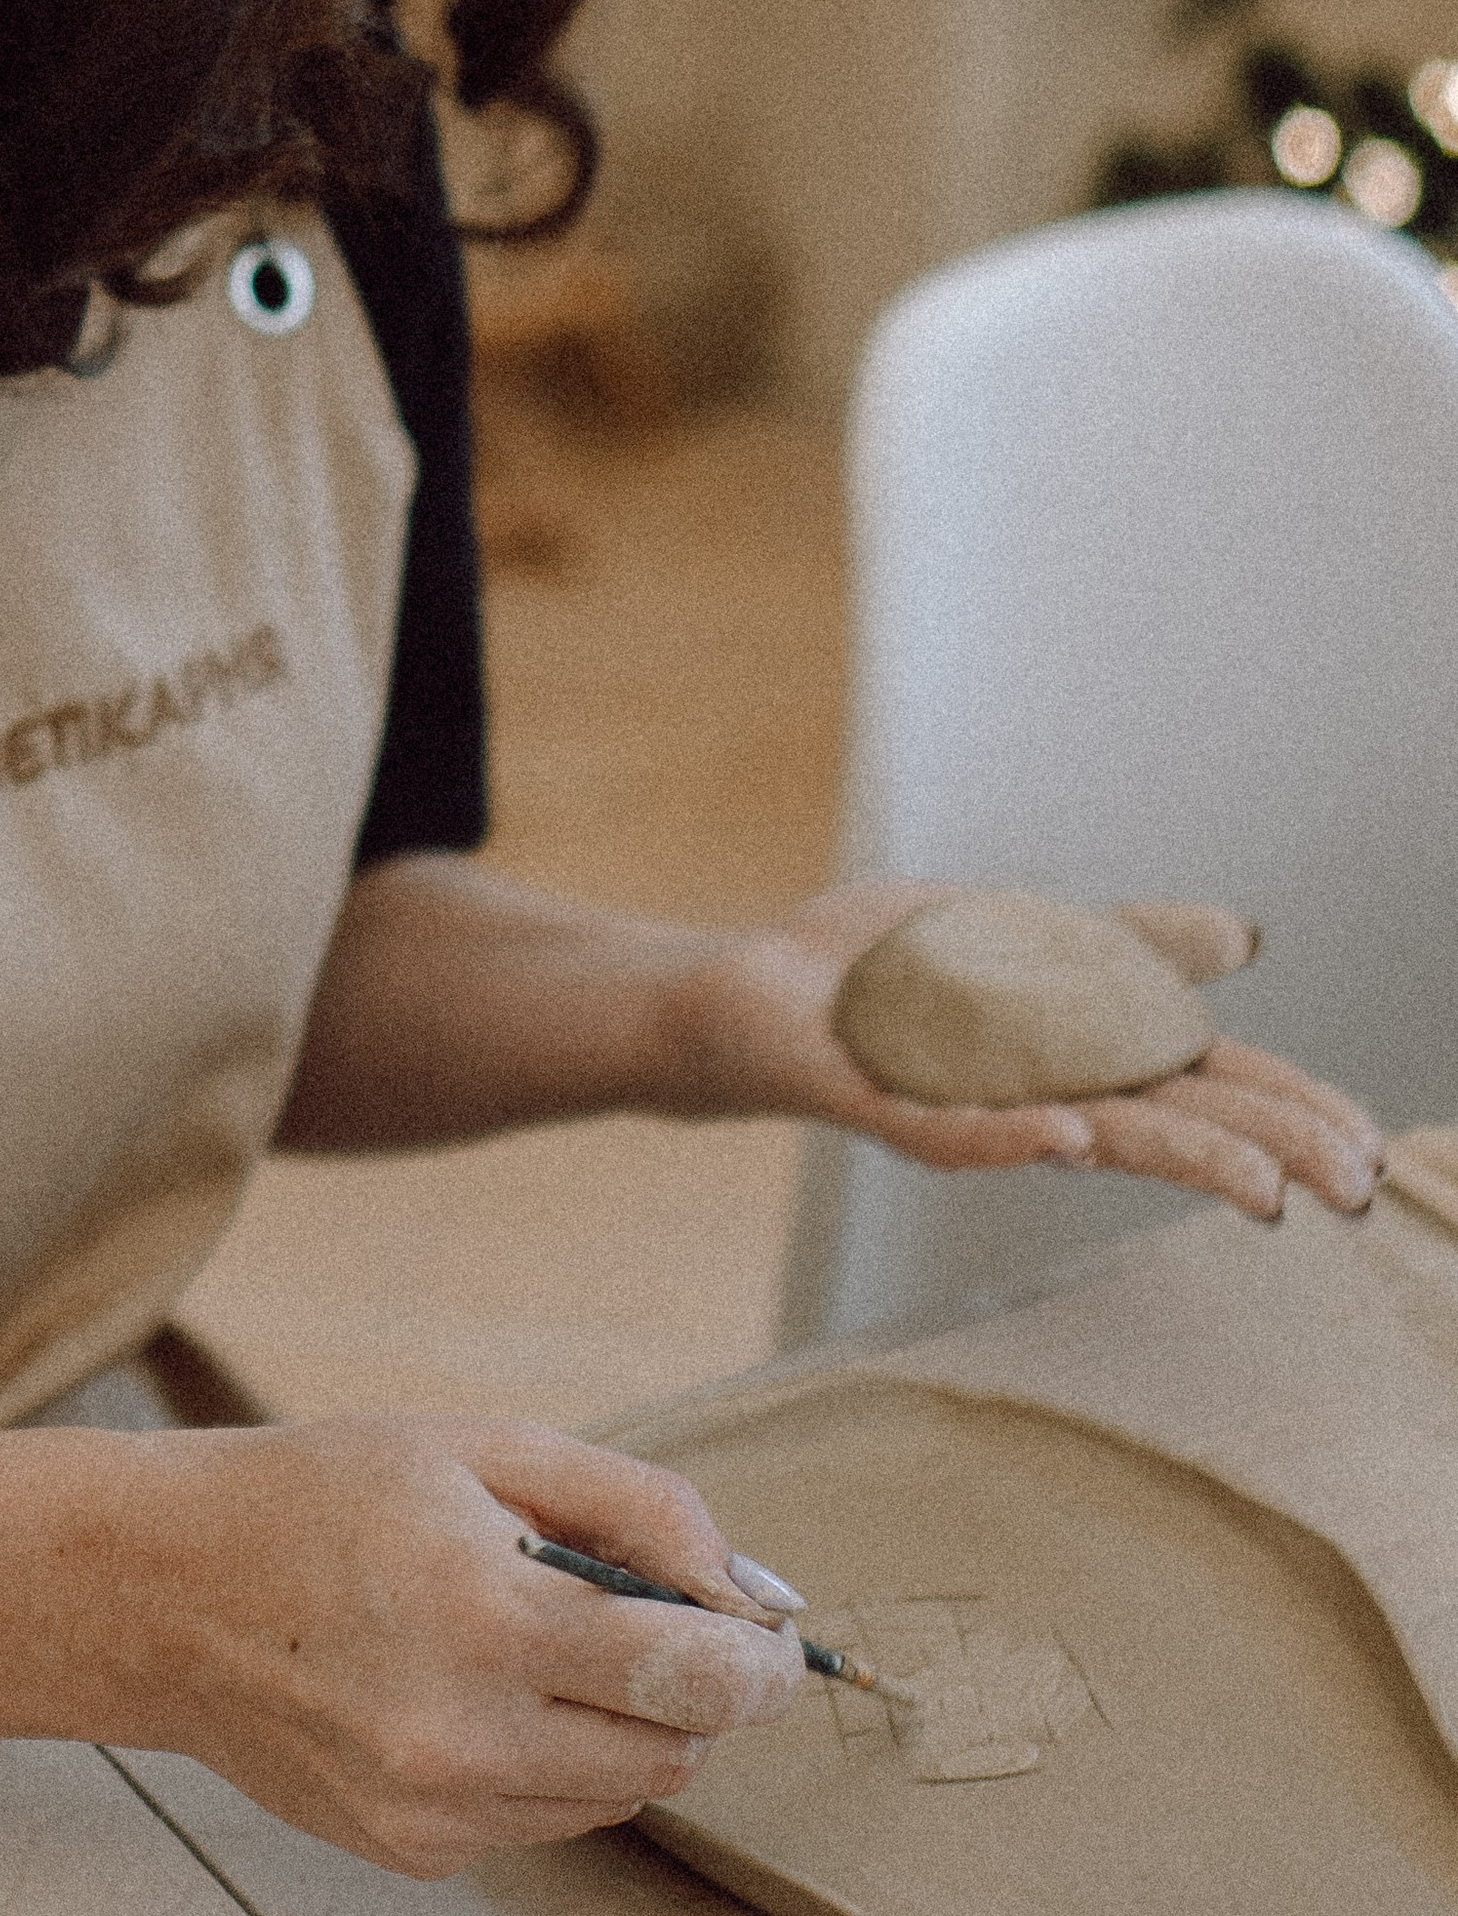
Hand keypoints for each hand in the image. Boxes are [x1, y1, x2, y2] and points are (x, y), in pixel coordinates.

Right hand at [127, 1415, 805, 1878]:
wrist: (168, 1593)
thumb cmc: (320, 1497)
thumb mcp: (485, 1447)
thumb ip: (638, 1509)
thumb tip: (747, 1588)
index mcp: (486, 1614)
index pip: (690, 1679)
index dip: (759, 1663)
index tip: (771, 1642)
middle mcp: (464, 1735)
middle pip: (672, 1753)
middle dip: (693, 1691)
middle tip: (653, 1622)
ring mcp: (436, 1809)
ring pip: (616, 1794)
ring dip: (622, 1727)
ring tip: (545, 1643)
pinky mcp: (414, 1850)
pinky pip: (543, 1820)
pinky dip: (550, 1760)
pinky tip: (484, 1690)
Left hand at [667, 880, 1384, 1222]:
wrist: (753, 990)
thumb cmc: (886, 972)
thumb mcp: (1024, 932)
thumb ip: (1132, 943)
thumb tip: (1249, 939)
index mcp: (1076, 1049)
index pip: (1203, 1081)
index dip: (1286, 1107)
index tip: (1370, 1144)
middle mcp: (1036, 1088)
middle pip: (1171, 1121)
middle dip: (1265, 1151)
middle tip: (1352, 1191)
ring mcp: (967, 1103)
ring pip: (1087, 1139)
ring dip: (1174, 1161)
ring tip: (1260, 1191)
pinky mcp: (884, 1103)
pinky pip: (953, 1132)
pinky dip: (1008, 1134)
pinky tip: (1066, 1138)